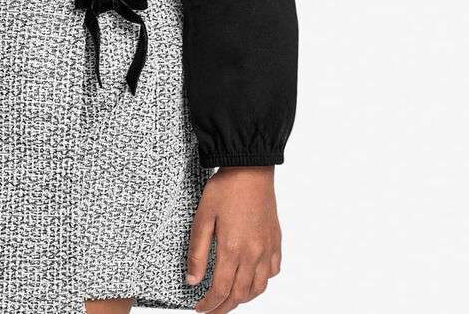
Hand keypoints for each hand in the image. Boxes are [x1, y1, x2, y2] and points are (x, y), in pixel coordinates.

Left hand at [186, 166, 281, 311]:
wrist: (250, 167)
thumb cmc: (225, 188)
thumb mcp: (203, 217)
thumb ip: (197, 251)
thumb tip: (193, 279)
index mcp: (233, 249)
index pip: (221, 290)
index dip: (210, 304)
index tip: (200, 309)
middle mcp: (254, 253)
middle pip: (240, 295)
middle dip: (225, 307)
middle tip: (212, 310)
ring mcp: (268, 248)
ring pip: (259, 288)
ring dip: (243, 298)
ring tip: (230, 299)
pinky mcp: (276, 240)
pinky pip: (273, 271)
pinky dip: (262, 282)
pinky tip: (252, 278)